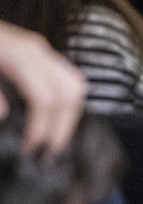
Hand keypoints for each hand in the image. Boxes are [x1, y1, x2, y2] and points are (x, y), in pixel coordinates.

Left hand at [0, 22, 86, 153]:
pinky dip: (67, 101)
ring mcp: (41, 50)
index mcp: (19, 55)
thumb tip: (4, 116)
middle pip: (70, 91)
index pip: (45, 97)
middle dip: (63, 126)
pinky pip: (67, 77)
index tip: (30, 150)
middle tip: (50, 153)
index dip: (41, 127)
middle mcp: (37, 50)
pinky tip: (52, 118)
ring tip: (55, 139)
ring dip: (70, 115)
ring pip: (75, 83)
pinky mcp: (38, 54)